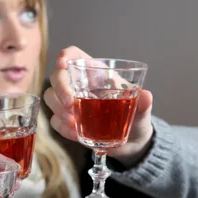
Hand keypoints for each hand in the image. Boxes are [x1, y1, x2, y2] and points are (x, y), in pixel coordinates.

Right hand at [43, 46, 153, 167]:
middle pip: (57, 76)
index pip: (74, 56)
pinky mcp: (66, 121)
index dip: (65, 56)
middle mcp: (79, 85)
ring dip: (59, 109)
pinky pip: (55, 121)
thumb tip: (146, 96)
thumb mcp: (141, 109)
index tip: (62, 63)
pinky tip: (76, 134)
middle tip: (71, 105)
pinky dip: (63, 128)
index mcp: (95, 73)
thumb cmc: (135, 117)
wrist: (131, 142)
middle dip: (61, 89)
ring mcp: (69, 103)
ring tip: (75, 123)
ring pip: (51, 97)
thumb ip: (143, 103)